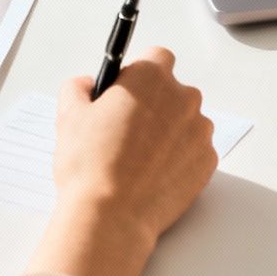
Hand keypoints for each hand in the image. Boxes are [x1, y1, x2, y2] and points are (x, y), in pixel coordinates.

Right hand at [53, 47, 216, 236]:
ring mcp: (200, 131)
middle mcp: (183, 98)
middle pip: (172, 91)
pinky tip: (153, 175)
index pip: (156, 58)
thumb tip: (88, 85)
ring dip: (168, 132)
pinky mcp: (207, 162)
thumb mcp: (69, 115)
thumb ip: (79, 87)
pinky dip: (178, 159)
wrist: (111, 217)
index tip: (126, 92)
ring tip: (138, 159)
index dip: (139, 75)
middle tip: (125, 131)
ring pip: (185, 122)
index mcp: (151, 77)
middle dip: (154, 105)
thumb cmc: (90, 166)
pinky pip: (194, 151)